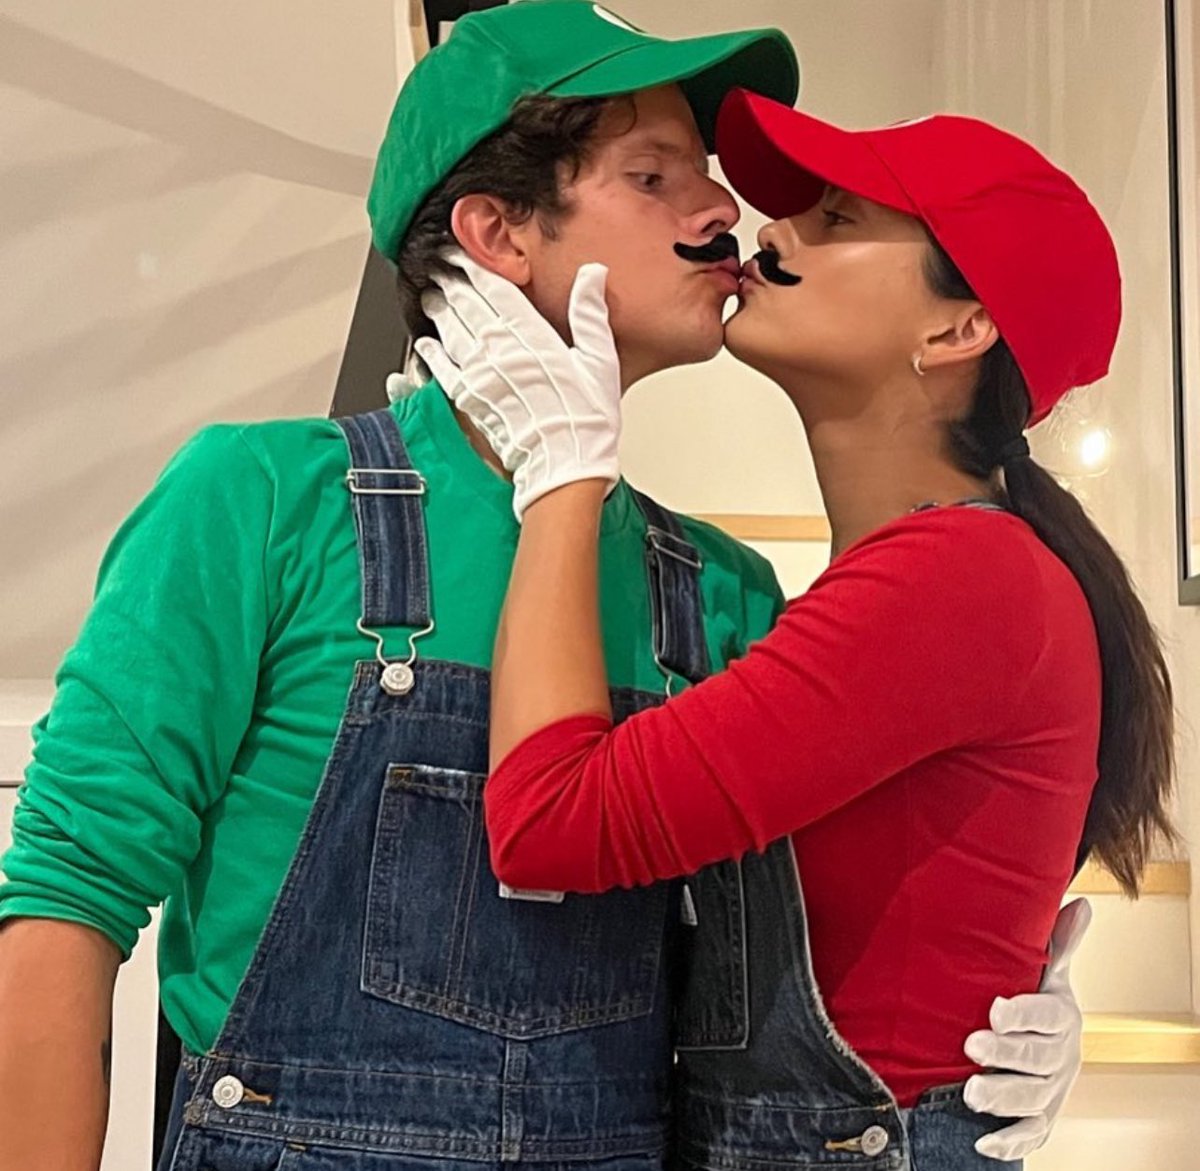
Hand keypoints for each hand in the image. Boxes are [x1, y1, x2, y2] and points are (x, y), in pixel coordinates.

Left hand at [415, 250, 621, 519]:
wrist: (564, 468)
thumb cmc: (587, 421)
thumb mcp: (601, 360)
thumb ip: (591, 313)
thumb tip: (593, 274)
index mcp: (533, 337)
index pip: (495, 290)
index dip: (474, 267)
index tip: (462, 252)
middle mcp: (501, 353)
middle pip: (467, 306)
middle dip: (451, 282)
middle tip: (438, 265)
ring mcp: (482, 377)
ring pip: (451, 332)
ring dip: (438, 310)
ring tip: (430, 294)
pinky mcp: (471, 401)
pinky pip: (443, 370)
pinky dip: (431, 353)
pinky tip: (425, 342)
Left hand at [963, 897, 1091, 1160]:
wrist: (1040, 1039)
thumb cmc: (1033, 998)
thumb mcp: (1046, 971)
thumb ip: (1059, 942)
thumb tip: (1082, 903)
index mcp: (1062, 1016)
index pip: (1047, 1016)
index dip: (1023, 1014)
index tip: (994, 1008)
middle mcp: (1063, 1056)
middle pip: (1038, 1060)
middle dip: (1006, 1055)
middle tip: (970, 1047)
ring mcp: (1053, 1090)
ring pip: (1033, 1099)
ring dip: (1003, 1098)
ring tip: (970, 1092)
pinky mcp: (1041, 1116)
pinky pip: (1032, 1134)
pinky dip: (1011, 1141)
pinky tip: (984, 1141)